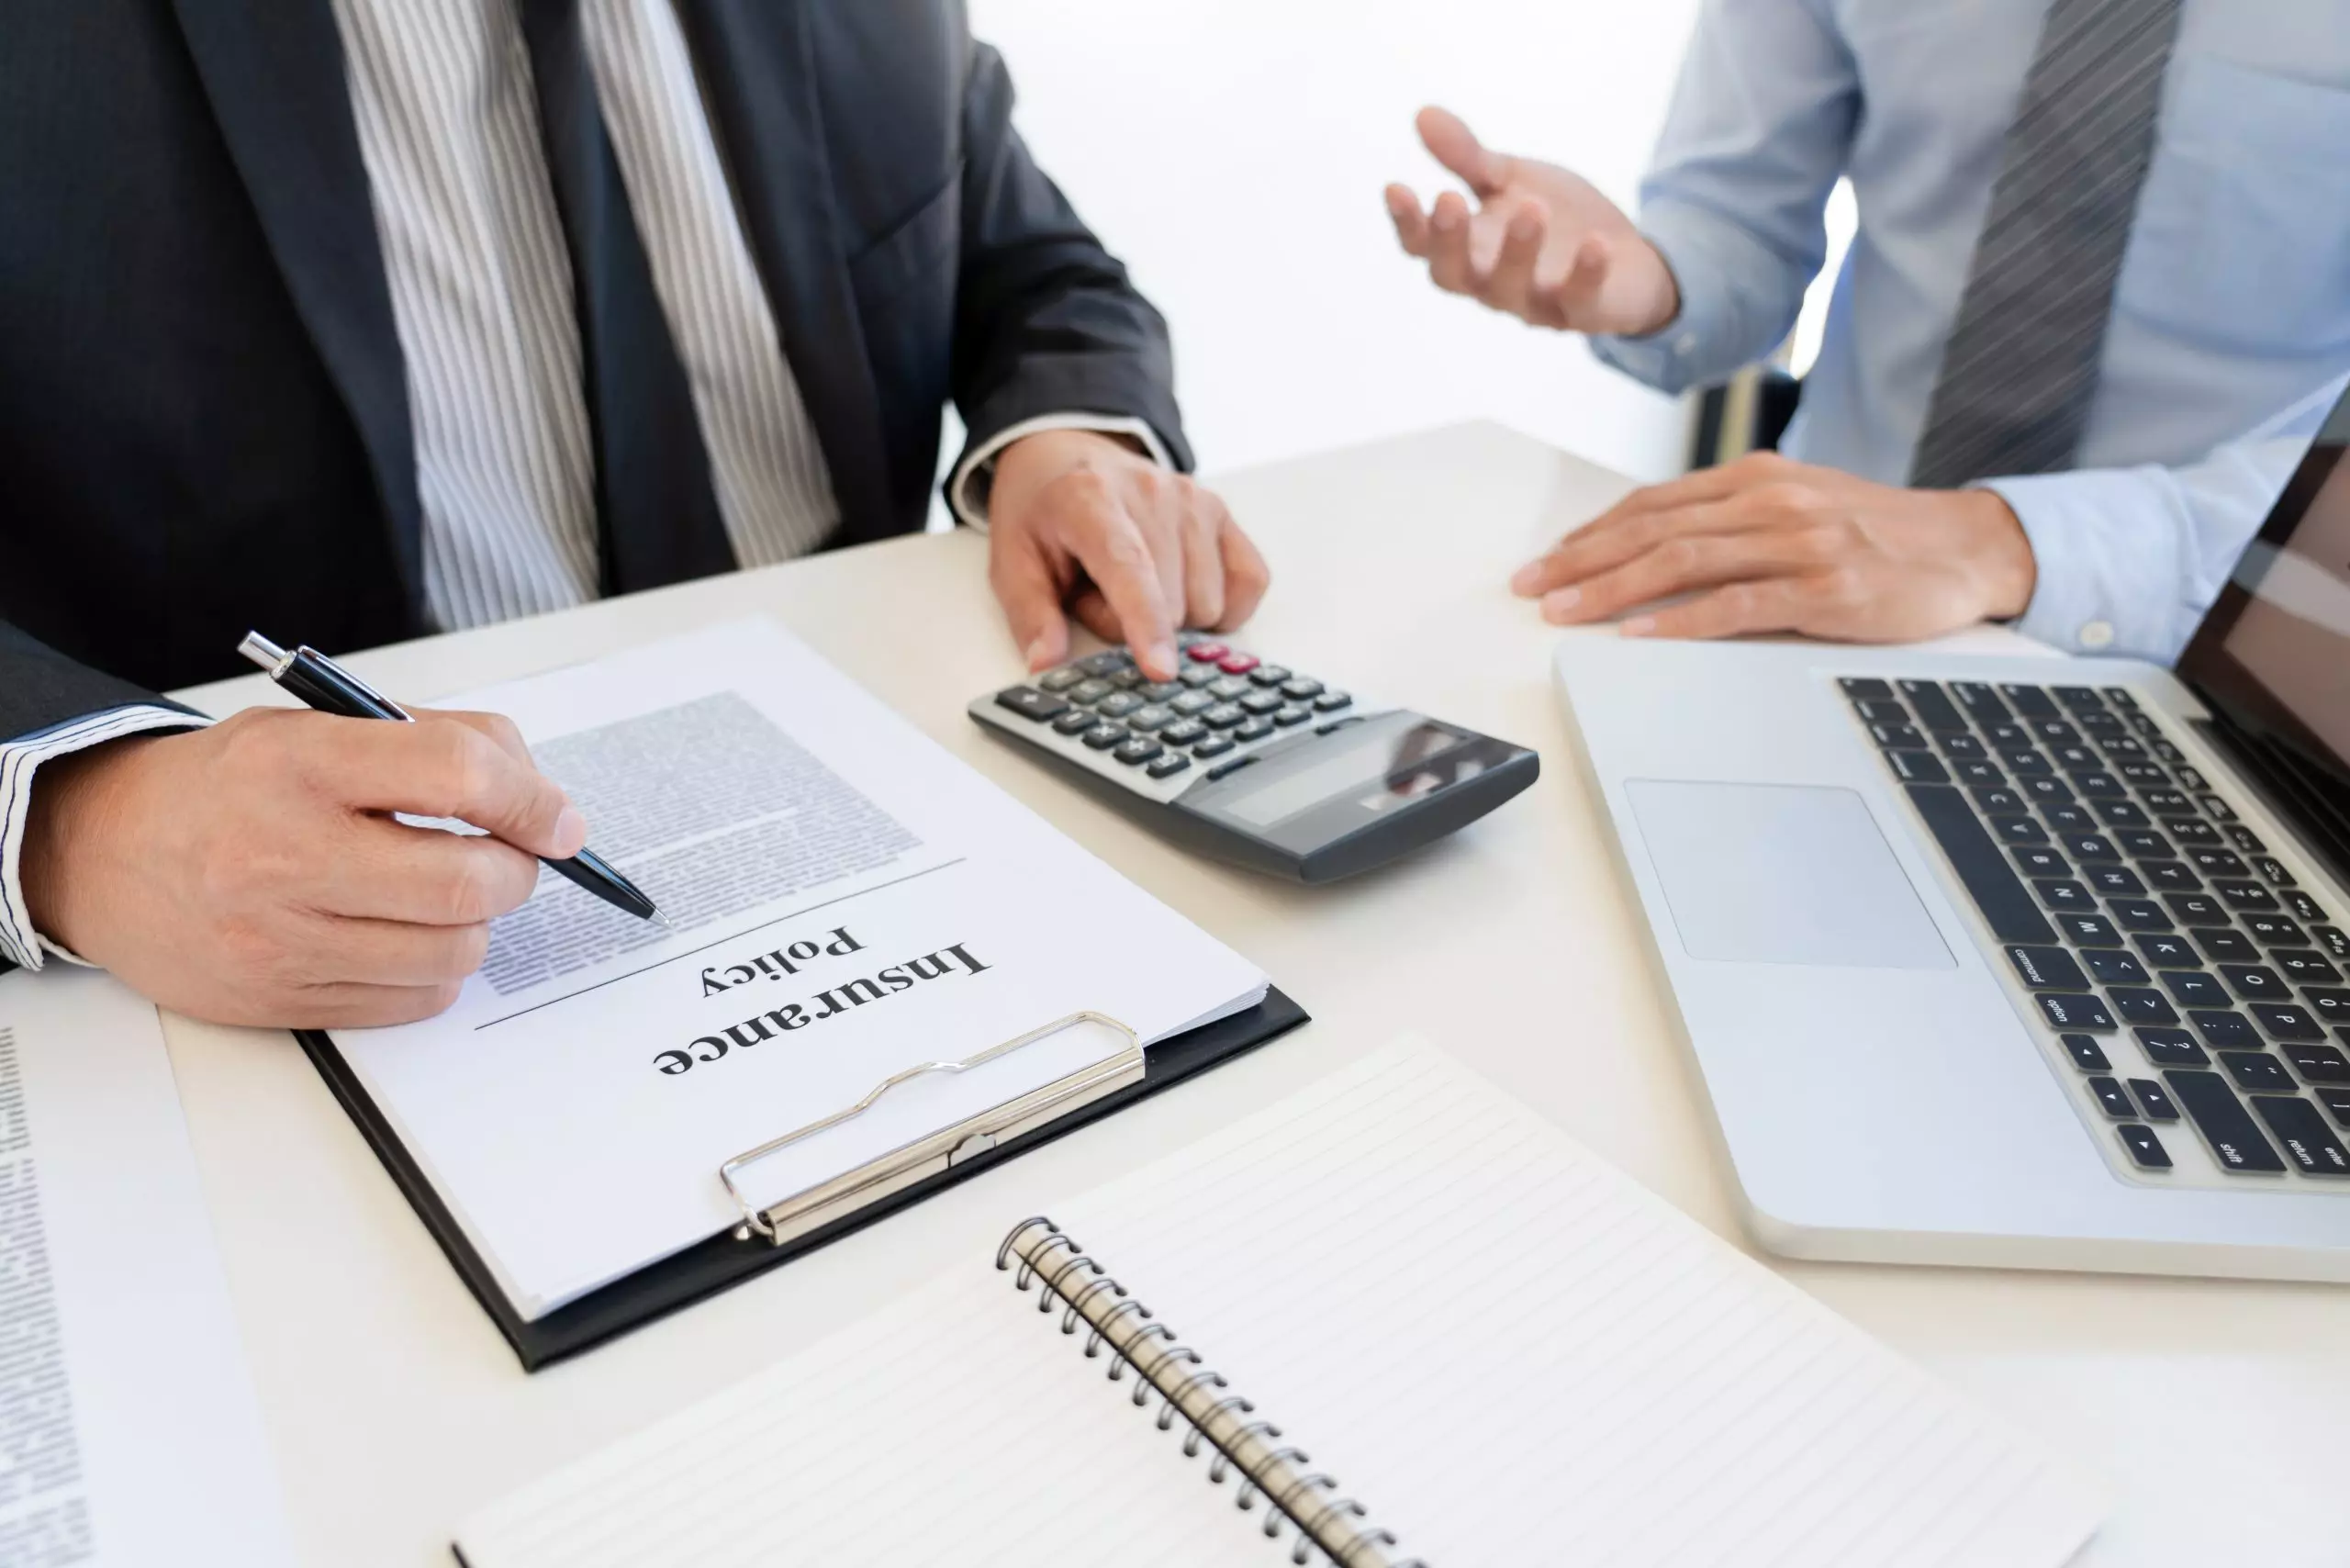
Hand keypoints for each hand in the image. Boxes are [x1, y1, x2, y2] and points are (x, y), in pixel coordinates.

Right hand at [19, 707, 584, 1027]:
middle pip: (465, 881)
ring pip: (451, 952)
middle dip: (515, 872)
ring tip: (442, 895)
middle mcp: (285, 853)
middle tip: (509, 859)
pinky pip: (412, 1001)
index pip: (455, 775)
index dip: (530, 799)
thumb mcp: (316, 727)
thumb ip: (431, 740)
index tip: (557, 818)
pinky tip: (401, 936)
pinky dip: (433, 972)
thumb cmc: (226, 787)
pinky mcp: (279, 999)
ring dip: (475, 926)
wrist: (100, 853)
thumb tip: (538, 792)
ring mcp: (280, 937)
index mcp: (301, 764)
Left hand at [986, 428, 1269, 681]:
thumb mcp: (1012, 560)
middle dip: (1133, 624)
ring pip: (1209, 604)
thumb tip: (1046, 662)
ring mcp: (1194, 500)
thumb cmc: (1042, 512)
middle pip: (1173, 604)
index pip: (1129, 568)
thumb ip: (1030, 615)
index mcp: (1090, 500)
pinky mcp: (1222, 511)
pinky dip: (1222, 605)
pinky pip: (1249, 583)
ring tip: (1133, 582)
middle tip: (1099, 593)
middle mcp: (1152, 493)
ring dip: (1173, 615)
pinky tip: (1183, 588)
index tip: (1160, 669)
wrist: (1066, 456)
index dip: (1146, 623)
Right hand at [1385, 106, 1679, 336]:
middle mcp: (1491, 284)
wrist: (1627, 259)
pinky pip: (1580, 301)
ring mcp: (1536, 304)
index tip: (1396, 187)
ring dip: (1517, 251)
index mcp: (1468, 251)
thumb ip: (1470, 159)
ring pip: (1512, 290)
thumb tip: (1423, 114)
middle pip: (1453, 276)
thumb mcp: (1512, 180)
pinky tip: (1597, 243)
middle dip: (1449, 241)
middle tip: (1448, 199)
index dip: (1406, 222)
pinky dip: (1587, 274)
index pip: (1422, 246)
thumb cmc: (1557, 221)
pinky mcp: (1584, 313)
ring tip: (1532, 208)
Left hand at [1510, 452, 2037, 641]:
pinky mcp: (1825, 587)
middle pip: (1653, 529)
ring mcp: (1798, 542)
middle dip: (1581, 561)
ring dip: (1611, 588)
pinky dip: (1679, 620)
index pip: (1654, 504)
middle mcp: (1771, 501)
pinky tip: (1637, 633)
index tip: (1546, 562)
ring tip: (1563, 611)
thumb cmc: (1878, 535)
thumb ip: (1733, 521)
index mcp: (1758, 479)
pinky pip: (1735, 603)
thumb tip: (1654, 548)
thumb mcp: (1800, 509)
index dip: (1592, 533)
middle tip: (1530, 589)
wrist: (1969, 549)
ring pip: (1682, 561)